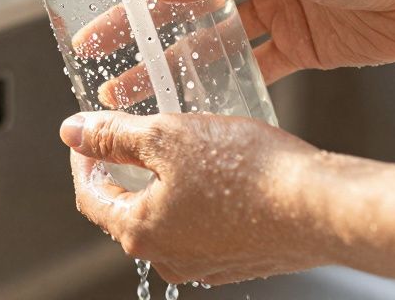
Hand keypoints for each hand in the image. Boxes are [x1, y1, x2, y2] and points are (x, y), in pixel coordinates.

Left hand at [60, 110, 342, 285]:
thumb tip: (73, 130)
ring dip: (167, 180)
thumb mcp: (168, 136)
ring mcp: (205, 262)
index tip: (90, 131)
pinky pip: (204, 224)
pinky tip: (223, 167)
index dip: (85, 157)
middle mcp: (169, 256)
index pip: (90, 195)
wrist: (320, 206)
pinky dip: (200, 196)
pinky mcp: (238, 258)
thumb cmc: (249, 172)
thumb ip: (115, 135)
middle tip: (137, 130)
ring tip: (185, 143)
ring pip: (168, 215)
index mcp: (140, 231)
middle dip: (127, 168)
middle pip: (128, 208)